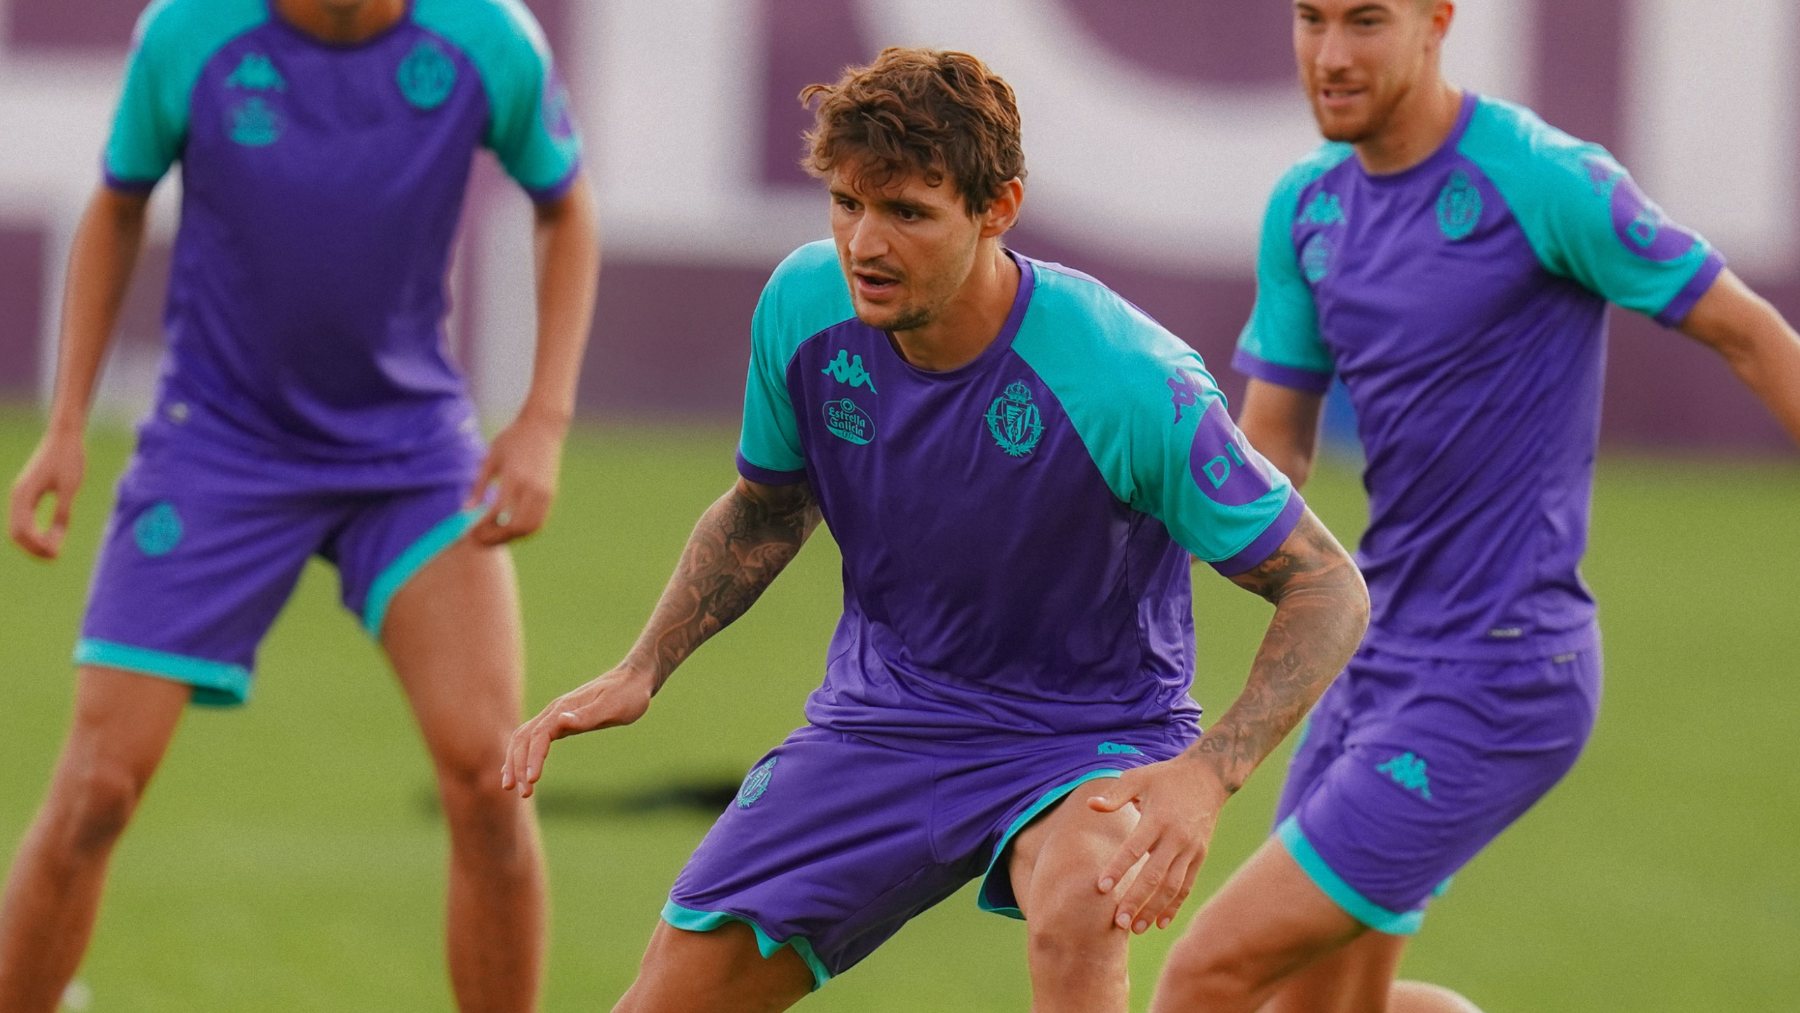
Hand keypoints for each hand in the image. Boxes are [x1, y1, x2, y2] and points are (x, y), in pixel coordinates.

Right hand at [9, 431, 85, 559]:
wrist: (65, 436)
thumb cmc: (69, 459)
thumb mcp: (69, 489)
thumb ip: (62, 514)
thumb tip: (56, 540)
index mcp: (23, 495)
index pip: (22, 530)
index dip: (37, 546)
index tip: (56, 555)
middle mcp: (17, 495)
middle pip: (16, 532)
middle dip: (33, 548)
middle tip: (55, 558)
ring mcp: (21, 494)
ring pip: (19, 527)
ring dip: (34, 542)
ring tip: (54, 552)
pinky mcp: (28, 492)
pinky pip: (25, 518)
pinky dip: (35, 531)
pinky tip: (52, 537)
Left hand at [466, 410, 567, 546]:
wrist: (544, 427)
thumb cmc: (513, 439)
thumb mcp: (491, 458)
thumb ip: (479, 485)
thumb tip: (465, 509)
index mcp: (513, 477)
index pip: (498, 513)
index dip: (484, 527)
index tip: (471, 532)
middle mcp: (531, 487)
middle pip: (515, 526)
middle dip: (496, 537)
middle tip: (480, 539)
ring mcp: (544, 492)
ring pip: (530, 528)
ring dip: (512, 537)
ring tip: (495, 536)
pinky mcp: (551, 494)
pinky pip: (539, 522)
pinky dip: (524, 531)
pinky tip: (510, 529)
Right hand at [502, 667, 654, 797]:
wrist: (635, 679)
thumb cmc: (629, 695)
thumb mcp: (613, 708)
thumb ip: (586, 716)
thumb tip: (561, 721)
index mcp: (564, 709)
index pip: (539, 736)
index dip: (532, 759)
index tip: (531, 781)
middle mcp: (555, 711)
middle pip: (524, 739)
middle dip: (517, 766)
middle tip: (521, 794)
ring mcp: (556, 715)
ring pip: (523, 738)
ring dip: (515, 762)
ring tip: (511, 788)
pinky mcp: (561, 721)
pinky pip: (532, 738)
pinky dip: (521, 755)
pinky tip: (519, 771)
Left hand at [1087, 754, 1231, 933]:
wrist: (1208, 776)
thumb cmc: (1165, 777)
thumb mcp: (1139, 778)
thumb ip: (1115, 795)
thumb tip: (1090, 805)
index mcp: (1158, 818)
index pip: (1135, 848)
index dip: (1118, 868)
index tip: (1101, 887)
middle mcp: (1176, 837)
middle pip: (1154, 874)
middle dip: (1136, 900)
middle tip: (1118, 921)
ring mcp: (1191, 849)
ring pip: (1172, 886)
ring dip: (1154, 909)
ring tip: (1135, 928)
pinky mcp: (1200, 856)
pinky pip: (1187, 885)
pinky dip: (1174, 905)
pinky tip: (1160, 923)